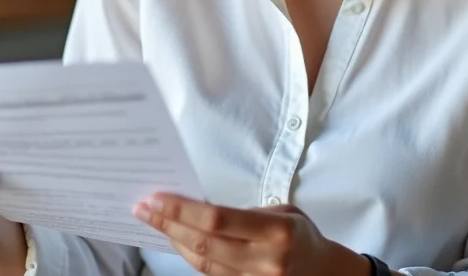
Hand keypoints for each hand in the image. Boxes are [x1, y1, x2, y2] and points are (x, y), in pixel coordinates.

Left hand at [133, 194, 369, 275]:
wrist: (323, 273)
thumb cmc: (300, 235)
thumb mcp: (283, 212)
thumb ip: (245, 213)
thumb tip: (200, 207)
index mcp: (277, 232)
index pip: (218, 219)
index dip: (183, 210)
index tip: (157, 198)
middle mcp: (265, 260)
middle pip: (204, 243)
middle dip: (169, 224)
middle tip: (144, 208)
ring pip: (203, 263)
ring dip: (174, 241)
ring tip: (155, 222)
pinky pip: (210, 274)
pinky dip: (189, 257)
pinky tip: (176, 240)